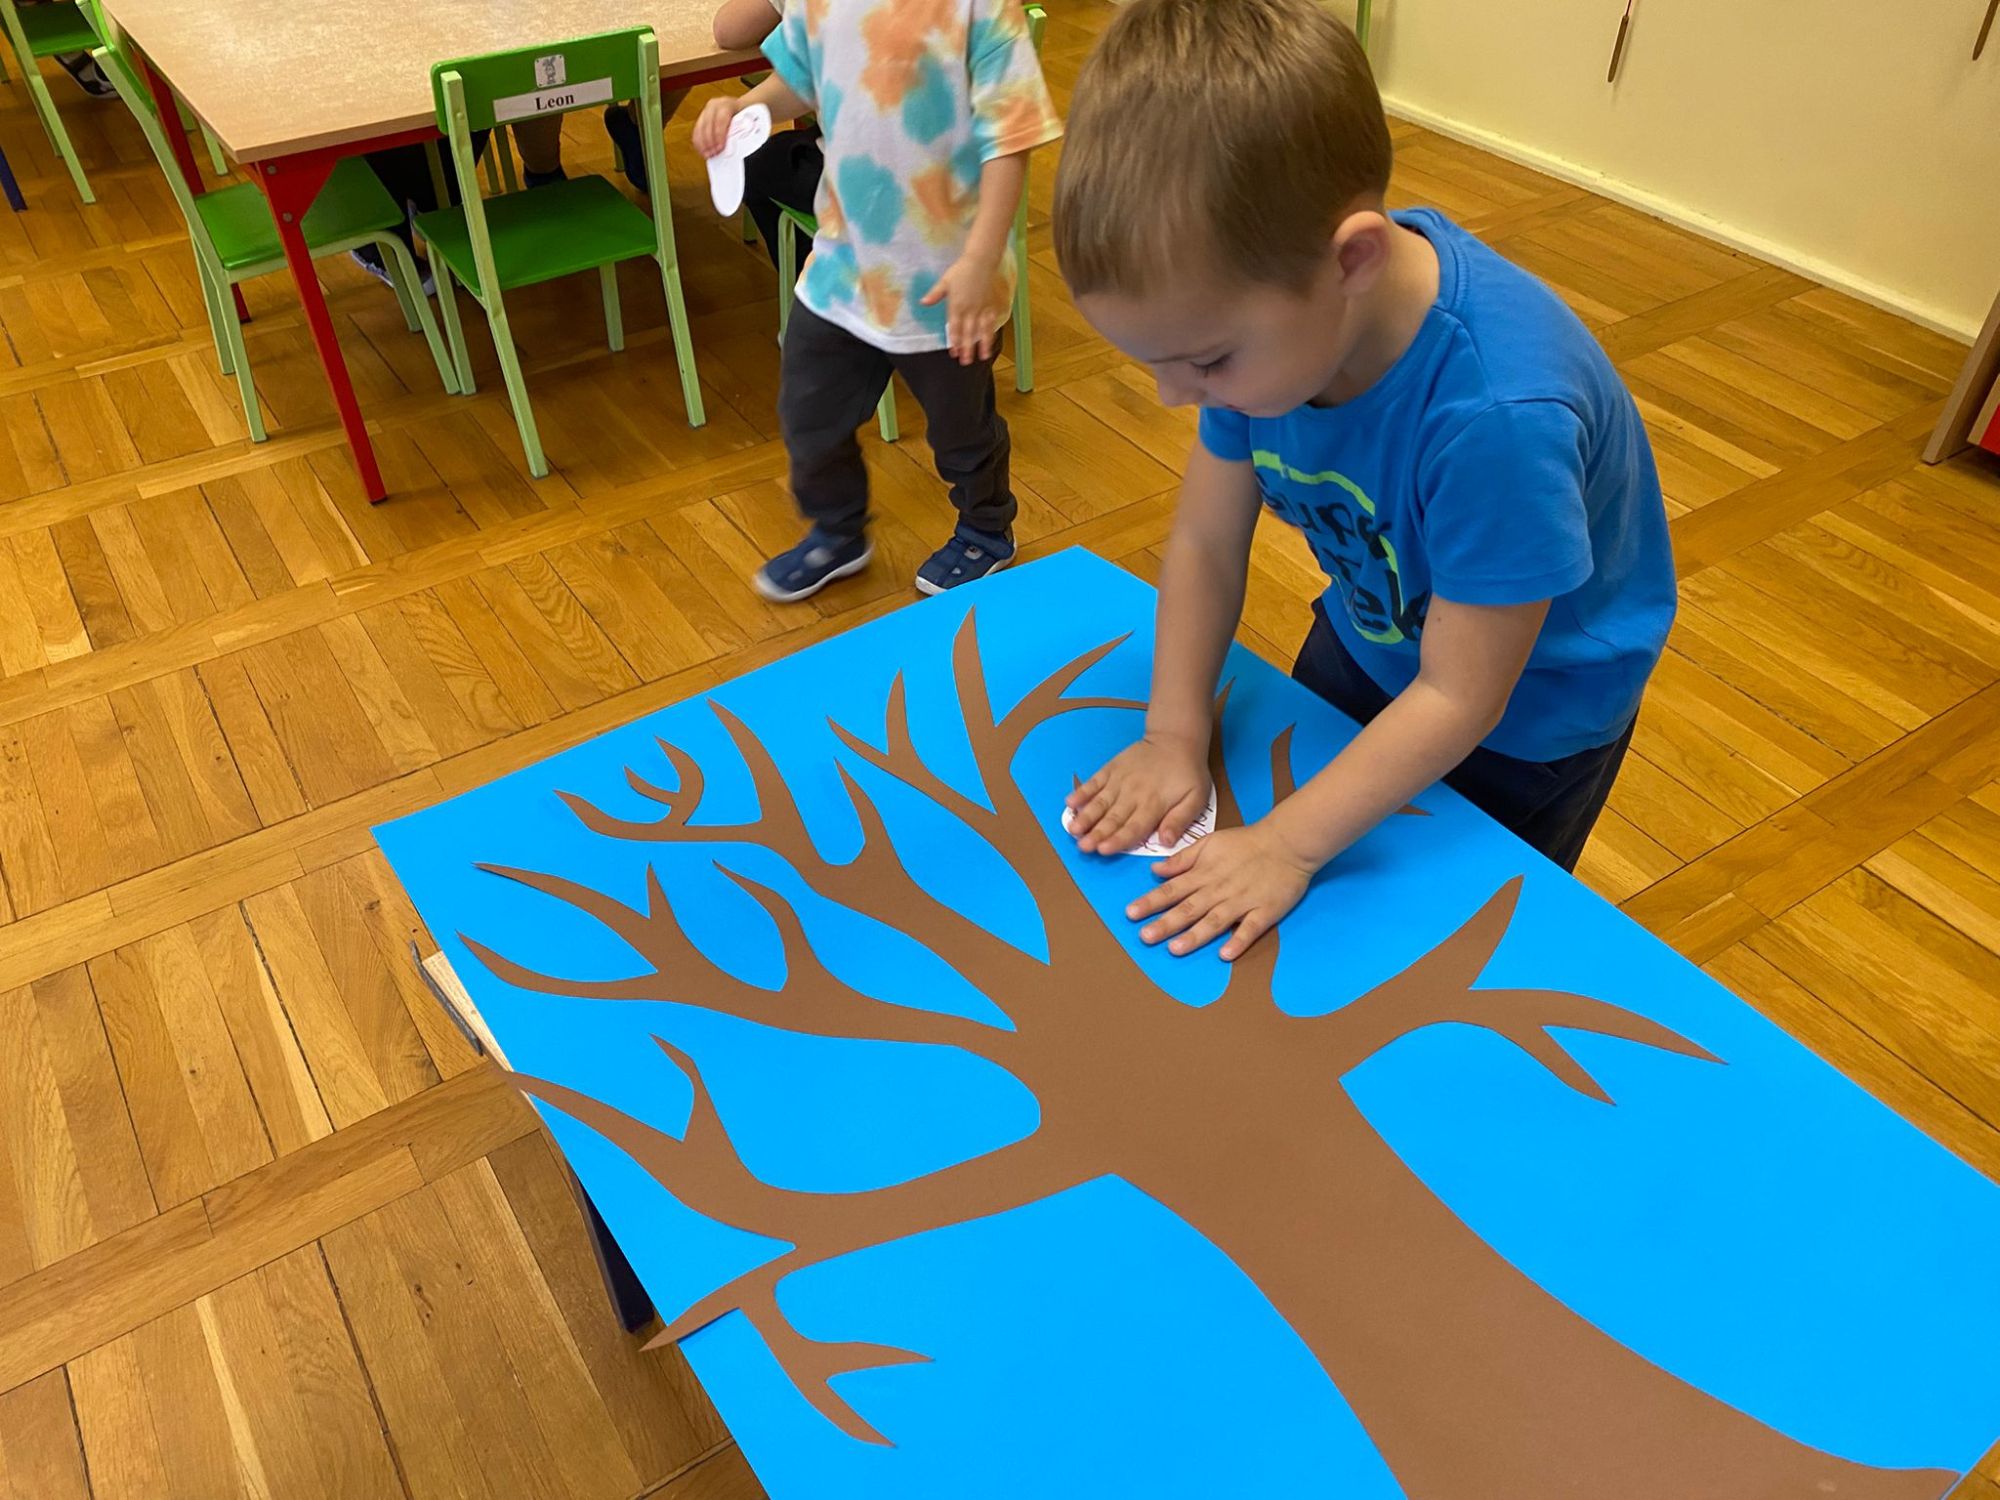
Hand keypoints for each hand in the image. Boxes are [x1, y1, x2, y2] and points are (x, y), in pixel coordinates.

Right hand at [693, 97, 740, 157]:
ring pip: (700, 128)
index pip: (720, 119)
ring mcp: (706, 111)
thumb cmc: (745, 114)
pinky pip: (696, 131)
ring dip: (703, 143)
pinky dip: (698, 142)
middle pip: (708, 124)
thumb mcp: (747, 119)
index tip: (720, 148)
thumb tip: (741, 146)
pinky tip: (702, 151)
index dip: (719, 135)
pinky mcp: (701, 118)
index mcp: (726, 104)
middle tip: (714, 154)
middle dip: (710, 141)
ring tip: (707, 155)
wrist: (740, 107)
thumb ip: (742, 129)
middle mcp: (714, 106)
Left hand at [920, 252, 1007, 363]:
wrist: (981, 261)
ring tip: (982, 357)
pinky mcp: (991, 305)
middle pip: (968, 332)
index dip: (954, 340)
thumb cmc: (961, 270)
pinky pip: (992, 322)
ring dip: (982, 344)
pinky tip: (991, 341)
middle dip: (966, 348)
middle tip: (965, 362)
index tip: (953, 352)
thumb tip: (923, 302)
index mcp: (957, 305)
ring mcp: (982, 308)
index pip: (954, 327)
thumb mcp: (945, 281)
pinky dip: (991, 332)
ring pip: (982, 330)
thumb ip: (935, 294)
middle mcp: (970, 309)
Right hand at [1066, 732, 1210, 854]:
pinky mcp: (1111, 769)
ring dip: (1085, 817)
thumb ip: (1180, 820)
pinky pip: (1094, 782)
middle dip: (1097, 834)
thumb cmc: (1187, 773)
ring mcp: (1119, 780)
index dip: (1118, 840)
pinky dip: (1082, 792)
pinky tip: (1070, 803)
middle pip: (1113, 818)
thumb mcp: (1196, 798)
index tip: (1103, 850)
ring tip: (1072, 829)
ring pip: (1100, 802)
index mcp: (1154, 804)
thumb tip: (1166, 841)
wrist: (1175, 739)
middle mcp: (1133, 794)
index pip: (1134, 827)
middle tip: (1082, 847)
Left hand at [1126, 822, 1314, 960]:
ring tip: (1175, 949)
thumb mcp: (1209, 843)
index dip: (1151, 902)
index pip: (1172, 890)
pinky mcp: (1265, 911)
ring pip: (1215, 921)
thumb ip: (1182, 859)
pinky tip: (1224, 955)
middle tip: (1145, 937)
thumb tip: (1155, 870)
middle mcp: (1219, 890)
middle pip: (1188, 909)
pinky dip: (1238, 941)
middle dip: (1165, 923)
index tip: (1130, 913)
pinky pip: (1250, 929)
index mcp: (1204, 874)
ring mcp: (1242, 902)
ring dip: (1195, 936)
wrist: (1287, 842)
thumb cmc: (1246, 842)